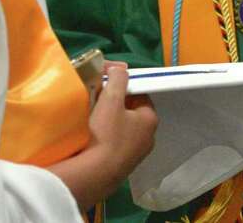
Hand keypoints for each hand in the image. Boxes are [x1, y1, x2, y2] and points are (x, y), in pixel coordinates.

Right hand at [48, 64, 157, 207]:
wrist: (95, 174)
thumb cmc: (106, 134)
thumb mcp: (111, 99)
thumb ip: (118, 79)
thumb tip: (120, 68)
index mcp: (150, 119)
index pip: (140, 95)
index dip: (123, 88)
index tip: (107, 87)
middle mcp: (148, 138)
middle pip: (131, 113)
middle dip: (115, 105)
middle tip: (97, 101)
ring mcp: (136, 154)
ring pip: (122, 129)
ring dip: (109, 122)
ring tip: (92, 119)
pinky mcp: (123, 166)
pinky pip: (115, 145)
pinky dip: (105, 139)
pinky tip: (92, 138)